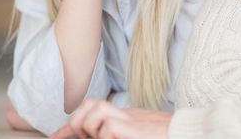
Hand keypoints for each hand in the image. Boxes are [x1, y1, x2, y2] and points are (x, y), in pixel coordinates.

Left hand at [49, 99, 171, 138]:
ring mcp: (128, 118)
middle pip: (89, 104)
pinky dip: (106, 136)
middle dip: (77, 122)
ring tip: (100, 138)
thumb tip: (101, 135)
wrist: (185, 132)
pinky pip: (108, 127)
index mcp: (123, 117)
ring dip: (91, 128)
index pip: (90, 113)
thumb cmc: (163, 135)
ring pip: (95, 111)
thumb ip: (119, 132)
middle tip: (80, 137)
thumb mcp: (135, 133)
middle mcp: (123, 114)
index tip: (56, 137)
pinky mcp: (133, 127)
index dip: (69, 127)